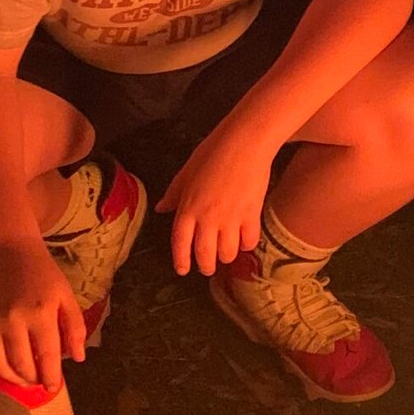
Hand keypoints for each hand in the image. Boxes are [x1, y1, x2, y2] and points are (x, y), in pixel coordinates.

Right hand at [0, 237, 84, 392]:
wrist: (8, 248)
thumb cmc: (42, 272)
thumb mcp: (65, 295)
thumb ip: (74, 327)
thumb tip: (78, 358)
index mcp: (40, 314)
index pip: (46, 357)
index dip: (51, 377)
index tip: (53, 387)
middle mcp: (12, 320)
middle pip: (20, 365)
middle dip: (31, 380)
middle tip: (37, 382)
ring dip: (9, 378)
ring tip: (20, 379)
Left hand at [157, 116, 276, 275]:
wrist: (245, 144)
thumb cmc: (212, 152)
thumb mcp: (186, 172)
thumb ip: (174, 194)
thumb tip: (162, 209)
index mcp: (188, 208)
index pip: (180, 243)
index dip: (181, 260)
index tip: (182, 270)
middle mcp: (208, 218)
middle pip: (205, 254)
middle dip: (205, 266)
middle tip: (207, 268)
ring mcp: (231, 219)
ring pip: (227, 253)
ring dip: (225, 257)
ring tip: (225, 254)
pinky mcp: (252, 216)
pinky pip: (248, 241)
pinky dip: (246, 245)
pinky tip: (244, 241)